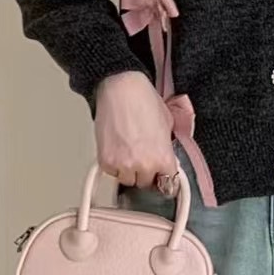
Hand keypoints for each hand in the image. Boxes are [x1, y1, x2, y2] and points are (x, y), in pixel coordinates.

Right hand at [94, 70, 176, 187]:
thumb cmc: (145, 101)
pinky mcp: (106, 162)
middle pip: (145, 184)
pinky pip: (111, 173)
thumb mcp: (168, 124)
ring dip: (128, 170)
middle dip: (145, 172)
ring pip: (127, 180)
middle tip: (142, 157)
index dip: (164, 177)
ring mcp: (123, 166)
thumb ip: (167, 147)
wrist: (122, 89)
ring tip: (128, 151)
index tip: (161, 176)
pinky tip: (117, 148)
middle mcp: (144, 166)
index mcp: (163, 159)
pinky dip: (114, 164)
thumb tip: (166, 158)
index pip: (168, 185)